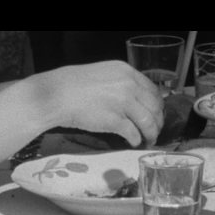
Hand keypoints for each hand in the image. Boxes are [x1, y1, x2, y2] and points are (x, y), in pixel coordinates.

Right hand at [40, 61, 163, 146]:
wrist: (57, 94)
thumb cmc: (76, 85)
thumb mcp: (104, 75)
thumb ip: (122, 83)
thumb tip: (137, 100)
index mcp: (127, 72)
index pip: (153, 91)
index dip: (157, 106)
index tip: (156, 115)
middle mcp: (128, 85)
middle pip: (155, 107)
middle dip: (158, 122)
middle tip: (154, 131)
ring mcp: (122, 102)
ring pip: (148, 122)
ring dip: (151, 134)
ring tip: (147, 140)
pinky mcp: (114, 120)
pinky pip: (133, 133)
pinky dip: (136, 140)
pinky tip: (133, 142)